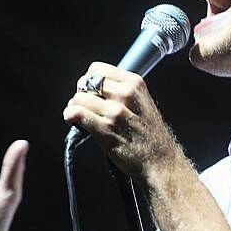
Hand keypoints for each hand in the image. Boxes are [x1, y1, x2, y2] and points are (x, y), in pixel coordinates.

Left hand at [63, 62, 184, 183]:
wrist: (160, 161)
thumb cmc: (150, 136)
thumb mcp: (142, 102)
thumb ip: (121, 91)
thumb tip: (94, 88)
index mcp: (135, 83)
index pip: (96, 68)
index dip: (89, 81)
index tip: (92, 93)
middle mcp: (126, 94)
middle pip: (85, 82)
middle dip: (82, 94)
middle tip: (88, 108)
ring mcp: (116, 111)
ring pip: (78, 98)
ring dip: (75, 108)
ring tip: (82, 118)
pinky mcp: (105, 129)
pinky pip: (76, 113)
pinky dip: (70, 116)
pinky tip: (75, 122)